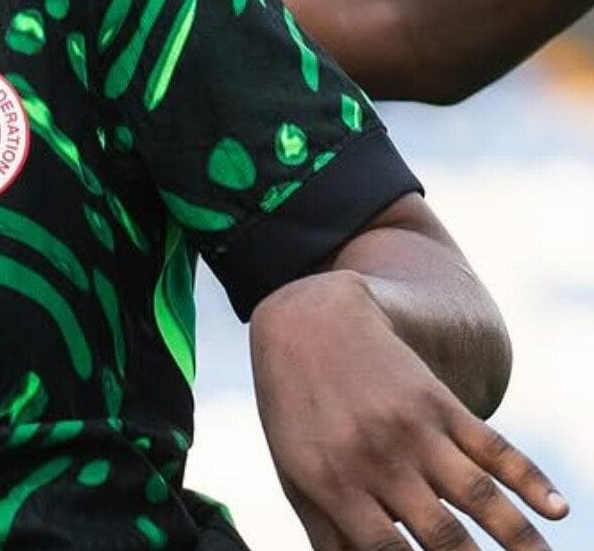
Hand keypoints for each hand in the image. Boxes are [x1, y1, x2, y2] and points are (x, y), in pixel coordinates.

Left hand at [252, 270, 567, 549]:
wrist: (308, 323)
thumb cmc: (297, 412)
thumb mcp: (295, 472)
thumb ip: (326, 533)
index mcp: (333, 482)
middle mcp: (377, 457)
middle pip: (441, 532)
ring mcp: (413, 429)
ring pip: (478, 494)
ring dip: (520, 537)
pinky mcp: (440, 403)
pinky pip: (492, 445)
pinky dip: (530, 477)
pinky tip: (557, 508)